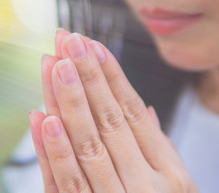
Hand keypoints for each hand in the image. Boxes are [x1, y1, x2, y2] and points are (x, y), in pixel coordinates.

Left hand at [28, 29, 197, 191]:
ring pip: (87, 147)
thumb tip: (145, 108)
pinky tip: (43, 119)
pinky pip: (66, 183)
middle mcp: (144, 185)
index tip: (93, 45)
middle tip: (69, 41)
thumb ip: (157, 149)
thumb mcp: (175, 187)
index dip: (112, 77)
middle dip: (88, 77)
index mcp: (169, 172)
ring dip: (69, 103)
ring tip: (55, 66)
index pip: (134, 114)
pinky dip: (53, 150)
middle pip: (110, 122)